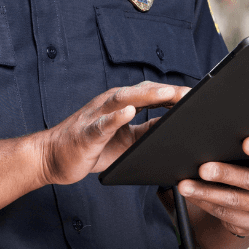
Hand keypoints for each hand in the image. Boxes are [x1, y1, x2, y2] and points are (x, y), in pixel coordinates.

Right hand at [36, 81, 187, 185]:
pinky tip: (129, 112)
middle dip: (166, 91)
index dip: (174, 93)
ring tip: (167, 93)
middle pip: (141, 91)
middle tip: (190, 92)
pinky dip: (116, 117)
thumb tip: (173, 124)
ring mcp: (96, 116)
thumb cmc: (89, 148)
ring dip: (146, 95)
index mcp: (120, 105)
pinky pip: (102, 123)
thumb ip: (147, 130)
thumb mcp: (126, 140)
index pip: (151, 94)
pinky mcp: (86, 132)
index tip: (197, 94)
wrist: (51, 158)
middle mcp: (109, 104)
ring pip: (123, 100)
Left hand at [177, 137, 248, 237]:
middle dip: (225, 174)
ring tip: (185, 185)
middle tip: (204, 169)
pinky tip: (191, 195)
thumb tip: (207, 132)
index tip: (247, 142)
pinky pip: (225, 214)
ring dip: (206, 192)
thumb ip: (242, 143)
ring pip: (234, 200)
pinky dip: (204, 203)